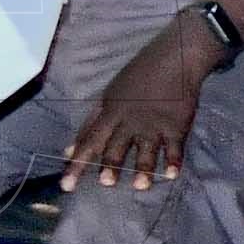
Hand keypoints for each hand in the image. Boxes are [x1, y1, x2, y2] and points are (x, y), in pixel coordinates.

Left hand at [64, 18, 221, 190]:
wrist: (175, 58)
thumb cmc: (140, 75)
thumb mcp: (109, 95)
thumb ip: (91, 124)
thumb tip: (68, 150)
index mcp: (110, 112)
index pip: (89, 141)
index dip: (77, 164)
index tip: (67, 185)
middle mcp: (129, 121)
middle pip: (116, 147)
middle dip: (111, 165)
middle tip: (106, 183)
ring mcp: (153, 124)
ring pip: (146, 151)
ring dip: (143, 169)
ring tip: (140, 186)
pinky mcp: (176, 126)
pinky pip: (174, 148)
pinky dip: (173, 161)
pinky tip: (171, 175)